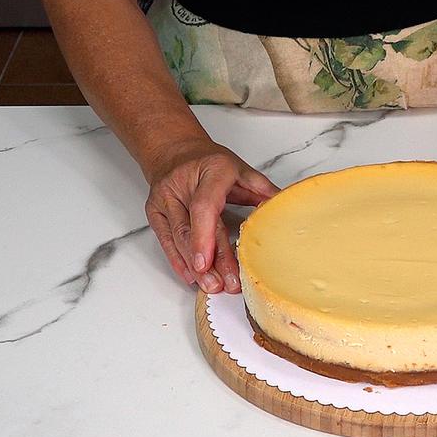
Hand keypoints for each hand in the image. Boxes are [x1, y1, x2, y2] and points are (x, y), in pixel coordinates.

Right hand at [143, 137, 278, 293]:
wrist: (174, 151)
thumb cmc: (209, 162)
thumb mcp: (240, 169)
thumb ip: (262, 189)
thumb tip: (283, 209)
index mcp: (209, 171)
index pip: (203, 207)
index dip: (205, 237)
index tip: (208, 262)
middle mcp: (182, 184)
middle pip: (191, 228)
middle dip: (208, 260)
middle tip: (223, 284)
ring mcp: (164, 199)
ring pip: (176, 238)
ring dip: (193, 266)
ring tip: (211, 285)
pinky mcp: (154, 211)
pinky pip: (165, 240)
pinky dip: (178, 261)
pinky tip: (191, 276)